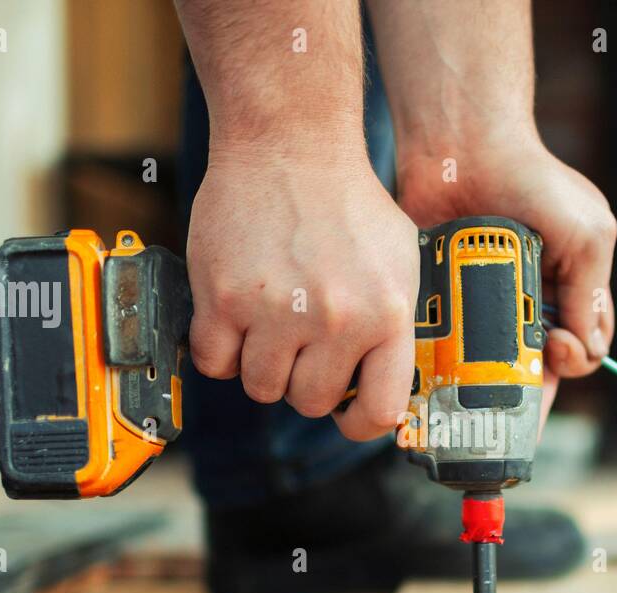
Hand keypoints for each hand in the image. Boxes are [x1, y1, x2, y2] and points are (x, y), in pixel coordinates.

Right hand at [186, 149, 419, 440]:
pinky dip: (220, 349)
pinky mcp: (224, 297)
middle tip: (300, 344)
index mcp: (387, 314)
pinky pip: (215, 363)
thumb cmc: (347, 202)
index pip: (379, 412)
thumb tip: (390, 390)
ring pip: (261, 388)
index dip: (360, 424)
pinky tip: (234, 318)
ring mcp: (278, 311)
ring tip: (269, 324)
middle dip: (303, 381)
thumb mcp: (400, 261)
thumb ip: (396, 325)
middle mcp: (337, 319)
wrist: (290, 144)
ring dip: (261, 365)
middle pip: (311, 402)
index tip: (347, 414)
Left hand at [395, 133, 616, 421]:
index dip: (574, 359)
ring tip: (477, 395)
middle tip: (514, 392)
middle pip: (535, 368)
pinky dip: (447, 363)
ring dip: (488, 383)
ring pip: (490, 366)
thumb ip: (589, 294)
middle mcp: (529, 302)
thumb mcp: (586, 234)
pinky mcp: (445, 301)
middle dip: (530, 391)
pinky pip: (447, 346)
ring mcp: (485, 303)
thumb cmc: (534, 180)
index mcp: (571, 289)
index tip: (557, 343)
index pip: (582, 349)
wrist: (464, 145)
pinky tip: (441, 376)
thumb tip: (588, 351)